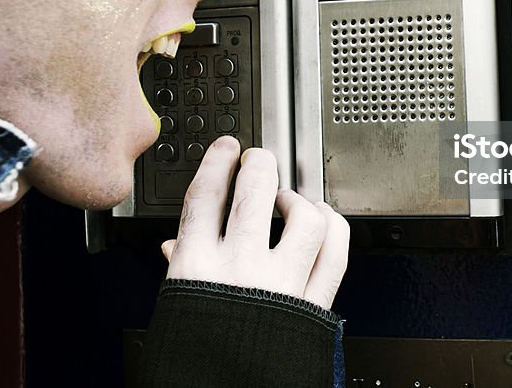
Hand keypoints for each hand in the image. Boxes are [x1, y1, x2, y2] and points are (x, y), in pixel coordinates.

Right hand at [160, 135, 348, 309]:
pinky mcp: (312, 303)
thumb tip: (177, 244)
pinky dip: (334, 229)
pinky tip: (326, 221)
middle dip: (258, 165)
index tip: (226, 150)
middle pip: (253, 191)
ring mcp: (280, 283)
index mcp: (195, 268)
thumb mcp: (176, 309)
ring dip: (298, 198)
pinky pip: (335, 252)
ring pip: (301, 216)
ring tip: (291, 196)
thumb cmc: (198, 361)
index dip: (218, 163)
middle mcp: (239, 267)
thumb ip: (183, 268)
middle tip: (260, 159)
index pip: (206, 196)